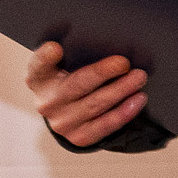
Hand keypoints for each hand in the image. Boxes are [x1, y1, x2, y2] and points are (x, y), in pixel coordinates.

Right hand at [25, 42, 147, 147]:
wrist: (69, 112)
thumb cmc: (71, 78)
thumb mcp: (66, 65)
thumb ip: (76, 53)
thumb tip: (109, 40)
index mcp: (39, 78)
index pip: (38, 65)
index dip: (45, 57)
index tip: (56, 48)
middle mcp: (47, 102)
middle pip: (77, 85)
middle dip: (103, 73)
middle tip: (125, 63)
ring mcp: (62, 122)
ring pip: (95, 105)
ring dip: (121, 90)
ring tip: (139, 77)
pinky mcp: (79, 137)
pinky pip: (105, 125)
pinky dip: (124, 112)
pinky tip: (138, 100)